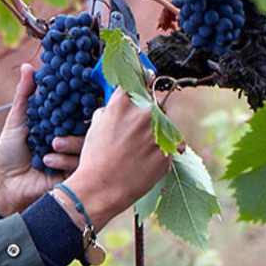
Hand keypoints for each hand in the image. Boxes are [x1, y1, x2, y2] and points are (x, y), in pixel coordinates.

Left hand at [0, 63, 85, 215]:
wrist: (4, 183)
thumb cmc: (9, 151)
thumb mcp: (18, 120)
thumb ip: (25, 94)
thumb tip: (28, 66)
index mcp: (60, 124)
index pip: (77, 109)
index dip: (80, 100)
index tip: (80, 92)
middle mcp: (70, 138)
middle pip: (88, 126)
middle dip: (81, 122)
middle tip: (68, 121)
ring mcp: (74, 157)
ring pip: (88, 144)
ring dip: (71, 142)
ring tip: (52, 144)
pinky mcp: (74, 175)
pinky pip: (81, 163)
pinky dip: (65, 159)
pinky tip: (47, 160)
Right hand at [56, 88, 170, 229]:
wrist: (101, 188)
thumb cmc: (95, 159)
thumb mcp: (96, 127)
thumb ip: (111, 110)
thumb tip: (120, 105)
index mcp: (123, 103)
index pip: (139, 80)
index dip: (143, 79)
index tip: (147, 78)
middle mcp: (144, 113)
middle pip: (156, 103)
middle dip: (150, 113)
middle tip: (138, 129)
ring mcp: (158, 132)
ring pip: (165, 124)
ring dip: (157, 132)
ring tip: (140, 149)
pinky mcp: (168, 151)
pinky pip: (170, 145)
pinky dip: (161, 151)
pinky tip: (145, 161)